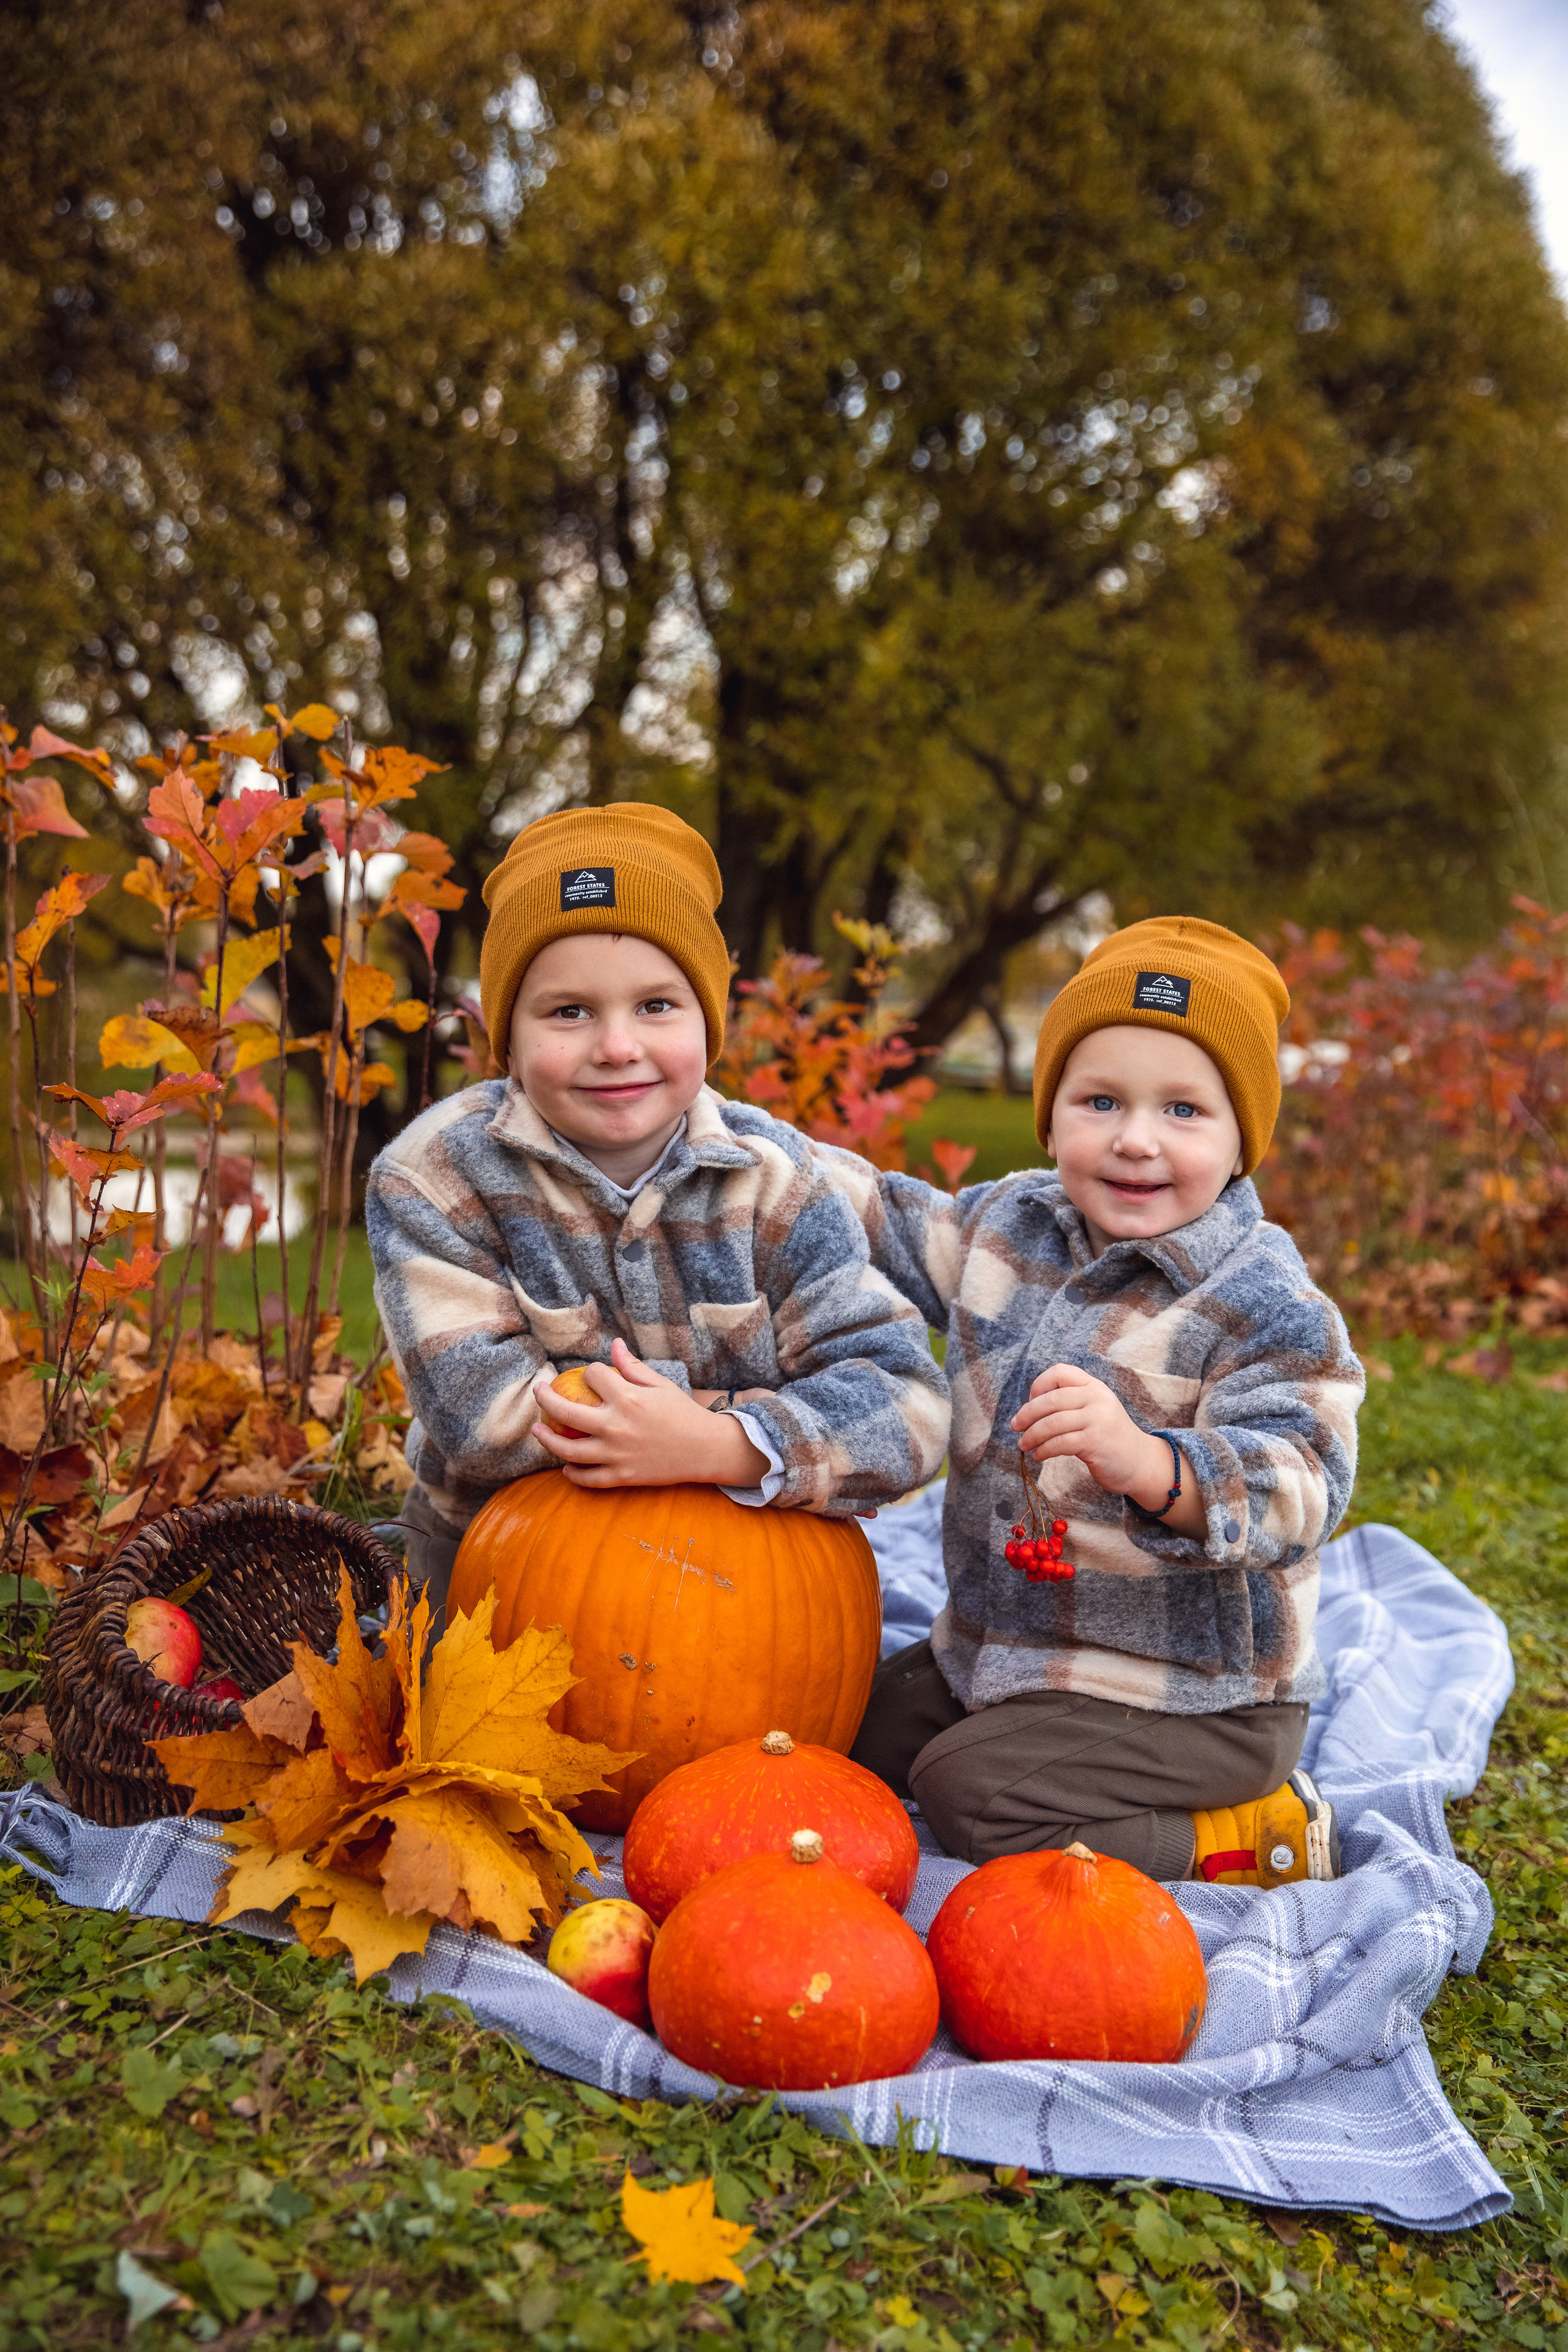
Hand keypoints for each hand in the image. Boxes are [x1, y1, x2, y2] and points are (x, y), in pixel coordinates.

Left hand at [533, 1339, 771, 1489]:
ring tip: (537, 1431)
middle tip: (538, 1392)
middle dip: (545, 1399)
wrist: (705, 1449)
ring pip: (568, 1450)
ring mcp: (616, 1454)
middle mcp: (616, 1426)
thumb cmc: (683, 1414)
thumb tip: (614, 1345)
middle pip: (566, 1411)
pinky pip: (589, 1479)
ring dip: (547, 1440)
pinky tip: (565, 1468)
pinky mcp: (621, 1476)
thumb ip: (633, 1367)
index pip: (593, 1377)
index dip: (590, 1372)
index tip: (592, 1376)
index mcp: (628, 1398)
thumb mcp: (661, 1385)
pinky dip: (573, 1475)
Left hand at [1012, 1363, 1202, 1530]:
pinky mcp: (1095, 1442)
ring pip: (1051, 1423)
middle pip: (1050, 1399)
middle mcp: (1097, 1398)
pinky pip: (1059, 1443)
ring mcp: (1097, 1420)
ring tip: (1023, 1444)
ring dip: (1032, 1435)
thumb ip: (1070, 1402)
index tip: (1030, 1402)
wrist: (1139, 1461)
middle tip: (1015, 1426)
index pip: (1060, 1372)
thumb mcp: (1094, 1409)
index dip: (1039, 1385)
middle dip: (1027, 1414)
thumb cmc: (1108, 1436)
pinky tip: (1039, 1455)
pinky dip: (1043, 1450)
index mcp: (1094, 1386)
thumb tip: (1028, 1408)